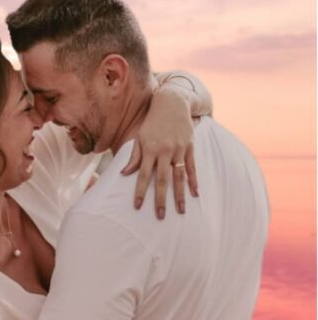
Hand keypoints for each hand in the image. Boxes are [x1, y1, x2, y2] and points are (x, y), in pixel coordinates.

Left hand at [121, 87, 198, 218]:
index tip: (137, 206)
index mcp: (149, 149)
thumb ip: (134, 157)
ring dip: (180, 195)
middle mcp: (164, 151)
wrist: (171, 103)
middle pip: (162, 180)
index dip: (140, 191)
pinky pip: (192, 167)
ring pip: (179, 177)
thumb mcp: (139, 137)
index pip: (143, 175)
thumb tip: (124, 174)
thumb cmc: (151, 123)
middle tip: (160, 216)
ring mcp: (179, 150)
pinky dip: (194, 181)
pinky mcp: (189, 147)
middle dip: (161, 199)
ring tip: (181, 211)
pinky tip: (195, 194)